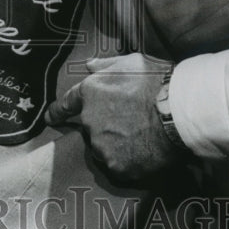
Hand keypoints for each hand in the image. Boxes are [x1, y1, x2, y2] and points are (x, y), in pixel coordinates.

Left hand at [45, 54, 179, 182]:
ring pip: (104, 148)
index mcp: (89, 93)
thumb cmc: (156, 81)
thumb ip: (106, 65)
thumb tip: (88, 66)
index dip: (57, 112)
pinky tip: (144, 151)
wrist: (177, 111)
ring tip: (139, 137)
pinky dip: (129, 161)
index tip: (50, 118)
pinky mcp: (117, 166)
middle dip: (104, 125)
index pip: (65, 105)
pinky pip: (119, 166)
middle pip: (90, 128)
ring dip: (115, 144)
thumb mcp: (130, 62)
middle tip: (129, 122)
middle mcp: (89, 121)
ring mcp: (102, 146)